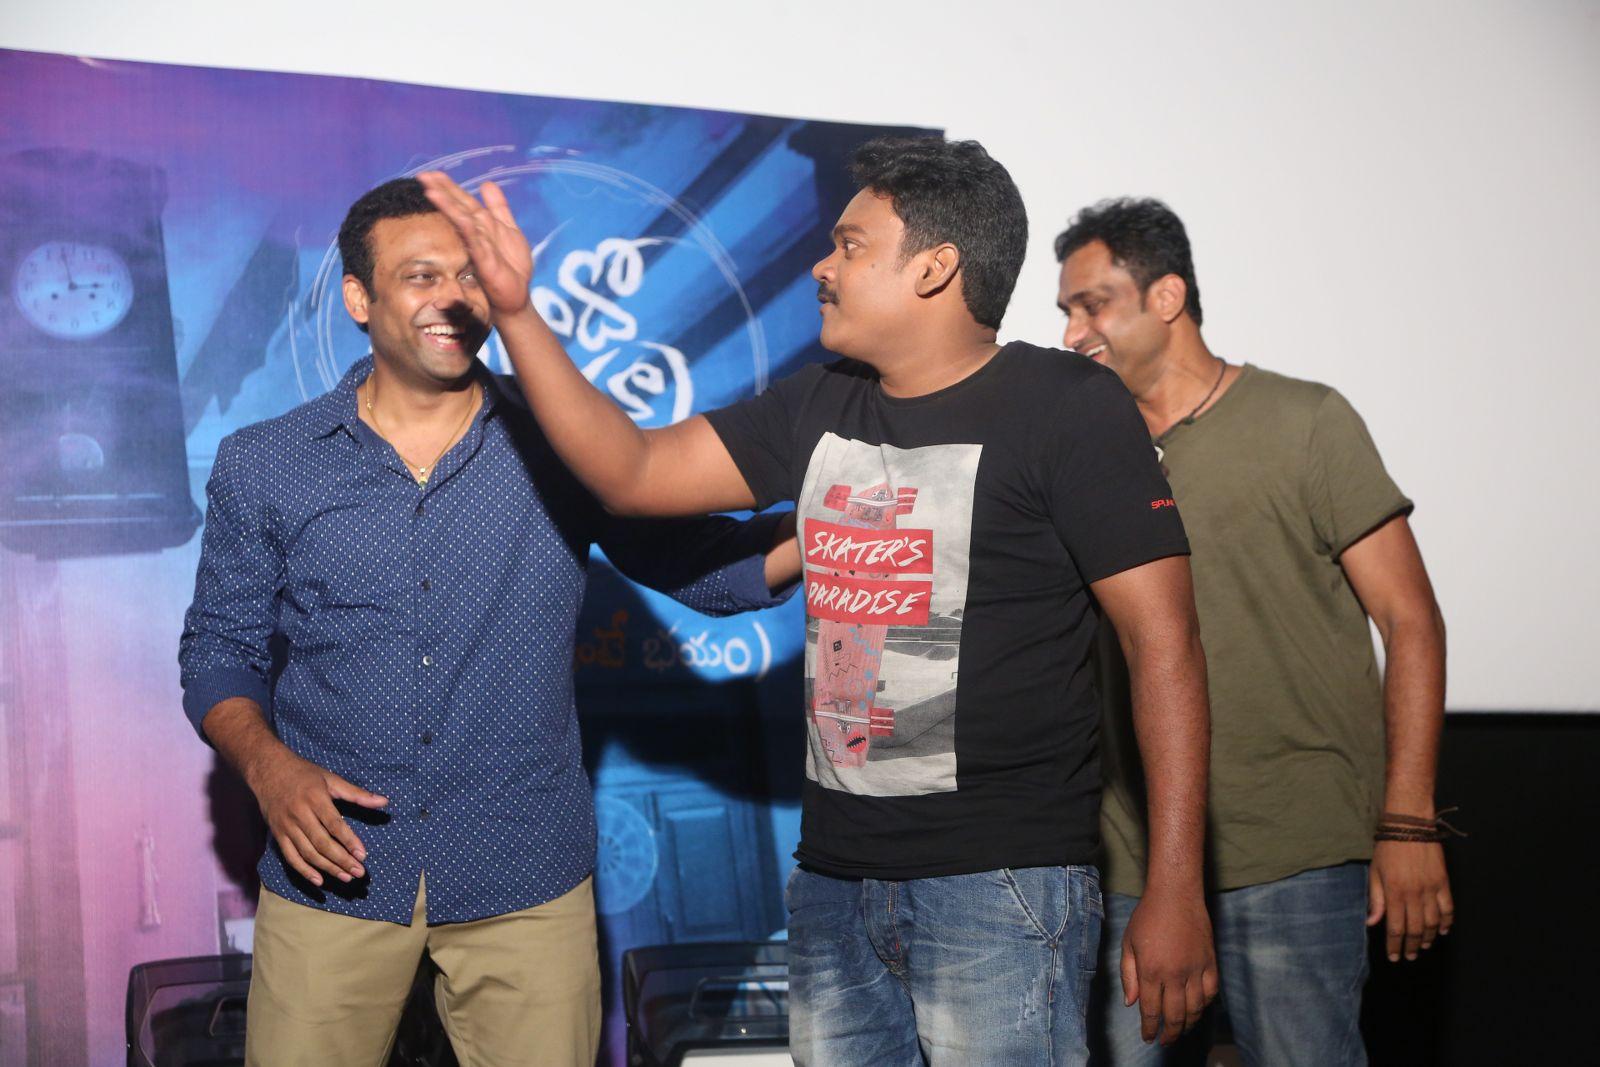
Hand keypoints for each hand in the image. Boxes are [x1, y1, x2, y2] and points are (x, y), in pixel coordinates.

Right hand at [245, 747, 388, 886]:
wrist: (268, 770)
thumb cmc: (304, 773)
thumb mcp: (331, 778)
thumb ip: (357, 793)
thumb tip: (384, 801)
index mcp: (315, 799)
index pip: (334, 824)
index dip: (349, 841)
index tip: (363, 855)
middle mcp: (300, 814)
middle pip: (322, 843)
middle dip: (342, 860)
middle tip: (359, 872)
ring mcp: (286, 826)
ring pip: (308, 853)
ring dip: (327, 868)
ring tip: (345, 877)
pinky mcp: (277, 835)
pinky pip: (290, 857)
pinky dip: (304, 871)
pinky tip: (319, 881)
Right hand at [416, 170, 533, 317]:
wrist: (517, 296)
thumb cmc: (511, 266)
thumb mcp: (508, 230)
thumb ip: (498, 207)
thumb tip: (486, 184)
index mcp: (481, 225)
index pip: (463, 201)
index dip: (449, 187)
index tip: (431, 174)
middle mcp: (476, 234)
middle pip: (458, 208)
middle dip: (442, 191)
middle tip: (423, 176)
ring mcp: (479, 246)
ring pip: (462, 221)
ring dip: (448, 206)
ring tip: (431, 190)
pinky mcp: (485, 261)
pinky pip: (475, 241)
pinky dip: (467, 227)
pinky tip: (458, 215)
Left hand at [1122, 887, 1218, 1044]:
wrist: (1176, 895)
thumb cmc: (1147, 917)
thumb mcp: (1128, 943)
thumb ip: (1128, 975)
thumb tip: (1131, 1003)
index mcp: (1151, 970)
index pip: (1150, 1010)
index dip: (1149, 1028)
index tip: (1148, 1037)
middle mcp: (1174, 974)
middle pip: (1174, 1015)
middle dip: (1169, 1033)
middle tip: (1165, 1041)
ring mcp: (1195, 969)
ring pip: (1195, 1008)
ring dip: (1188, 1024)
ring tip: (1181, 1030)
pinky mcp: (1210, 962)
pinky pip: (1211, 992)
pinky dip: (1205, 1004)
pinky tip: (1197, 1009)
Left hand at [1368, 840, 1452, 960]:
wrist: (1409, 825)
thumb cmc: (1387, 848)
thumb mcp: (1375, 872)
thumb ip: (1375, 899)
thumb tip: (1371, 923)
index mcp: (1394, 892)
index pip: (1395, 927)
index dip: (1395, 945)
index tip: (1394, 956)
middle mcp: (1414, 893)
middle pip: (1416, 929)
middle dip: (1412, 946)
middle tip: (1410, 956)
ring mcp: (1431, 888)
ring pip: (1433, 922)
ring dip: (1429, 937)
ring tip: (1424, 946)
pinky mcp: (1443, 882)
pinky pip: (1448, 908)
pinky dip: (1446, 922)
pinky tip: (1442, 931)